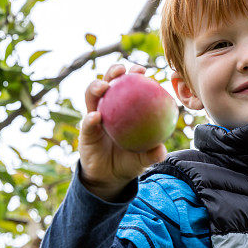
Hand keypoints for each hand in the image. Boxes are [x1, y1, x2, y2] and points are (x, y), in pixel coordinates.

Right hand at [78, 63, 167, 201]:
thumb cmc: (130, 160)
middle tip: (121, 71)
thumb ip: (152, 154)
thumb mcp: (143, 158)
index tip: (142, 70)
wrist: (111, 176)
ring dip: (96, 87)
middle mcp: (109, 108)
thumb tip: (161, 149)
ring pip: (92, 96)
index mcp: (124, 109)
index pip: (128, 87)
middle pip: (108, 83)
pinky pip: (87, 123)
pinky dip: (90, 119)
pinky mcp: (85, 131)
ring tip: (103, 87)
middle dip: (113, 72)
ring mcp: (94, 117)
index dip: (134, 75)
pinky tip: (95, 117)